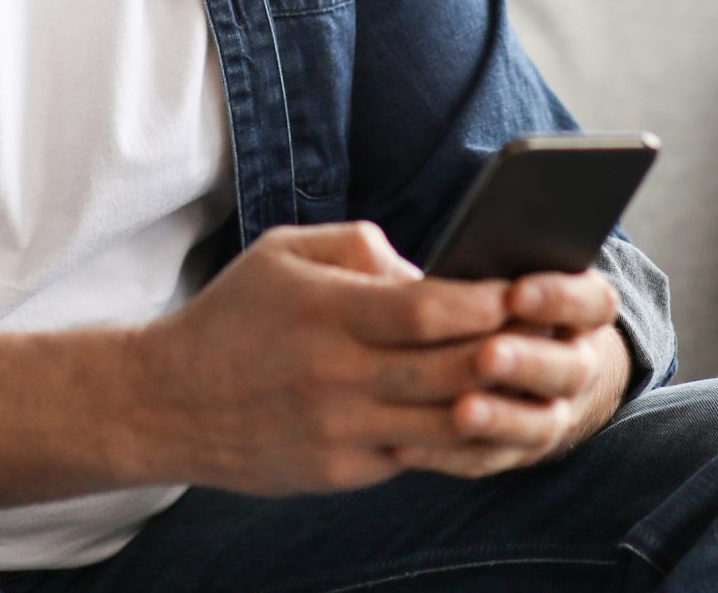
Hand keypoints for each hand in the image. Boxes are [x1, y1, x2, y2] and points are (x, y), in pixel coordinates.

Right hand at [131, 221, 586, 495]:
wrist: (167, 402)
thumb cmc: (233, 315)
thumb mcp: (282, 252)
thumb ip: (357, 246)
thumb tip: (429, 268)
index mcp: (324, 312)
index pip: (426, 309)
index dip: (483, 302)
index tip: (521, 288)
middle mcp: (335, 375)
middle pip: (448, 370)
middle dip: (507, 351)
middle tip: (550, 333)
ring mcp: (340, 430)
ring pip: (445, 424)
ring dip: (499, 405)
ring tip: (537, 381)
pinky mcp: (340, 471)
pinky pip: (420, 457)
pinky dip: (462, 441)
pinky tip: (494, 421)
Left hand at [383, 268, 628, 479]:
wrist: (504, 366)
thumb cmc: (478, 301)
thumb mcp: (478, 271)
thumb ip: (443, 256)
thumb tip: (368, 238)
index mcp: (577, 310)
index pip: (593, 302)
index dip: (561, 298)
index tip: (515, 294)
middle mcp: (575, 364)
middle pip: (570, 368)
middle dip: (529, 362)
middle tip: (488, 356)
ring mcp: (551, 413)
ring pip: (539, 423)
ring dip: (501, 418)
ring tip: (462, 411)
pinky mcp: (512, 452)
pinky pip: (487, 459)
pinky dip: (450, 454)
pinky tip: (408, 447)